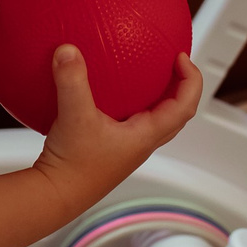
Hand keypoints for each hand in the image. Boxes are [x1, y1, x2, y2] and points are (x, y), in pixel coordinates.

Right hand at [35, 45, 200, 202]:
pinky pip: (130, 120)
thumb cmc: (73, 168)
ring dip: (158, 96)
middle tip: (172, 63)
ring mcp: (127, 147)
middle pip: (177, 113)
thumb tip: (69, 51)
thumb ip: (72, 80)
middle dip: (181, 86)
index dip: (191, 79)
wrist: (55, 195)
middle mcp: (141, 143)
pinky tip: (108, 92)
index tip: (181, 57)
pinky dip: (130, 103)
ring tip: (146, 73)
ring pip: (155, 119)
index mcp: (146, 136)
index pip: (184, 106)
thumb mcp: (74, 116)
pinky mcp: (110, 147)